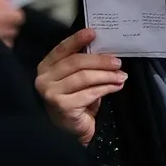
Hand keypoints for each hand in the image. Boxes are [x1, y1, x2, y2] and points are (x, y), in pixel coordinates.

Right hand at [37, 29, 126, 144]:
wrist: (71, 132)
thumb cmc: (75, 103)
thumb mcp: (77, 81)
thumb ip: (83, 66)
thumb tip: (106, 53)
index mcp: (45, 68)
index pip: (62, 49)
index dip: (77, 40)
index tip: (93, 32)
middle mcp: (44, 79)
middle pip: (76, 62)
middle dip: (100, 61)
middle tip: (118, 62)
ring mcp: (51, 93)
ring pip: (85, 77)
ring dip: (107, 75)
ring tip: (121, 76)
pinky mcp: (63, 106)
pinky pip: (90, 92)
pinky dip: (106, 88)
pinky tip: (116, 86)